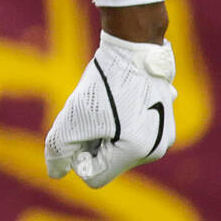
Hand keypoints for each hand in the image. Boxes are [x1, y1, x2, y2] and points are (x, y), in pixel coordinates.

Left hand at [45, 31, 176, 187]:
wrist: (133, 44)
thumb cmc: (104, 81)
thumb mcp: (74, 115)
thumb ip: (60, 148)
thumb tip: (56, 172)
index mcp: (137, 152)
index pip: (94, 175)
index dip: (77, 156)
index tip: (77, 129)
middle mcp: (157, 149)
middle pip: (109, 161)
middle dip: (93, 142)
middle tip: (91, 112)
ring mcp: (164, 134)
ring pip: (120, 147)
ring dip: (106, 131)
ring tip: (106, 103)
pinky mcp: (165, 118)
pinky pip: (133, 131)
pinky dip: (121, 120)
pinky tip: (120, 98)